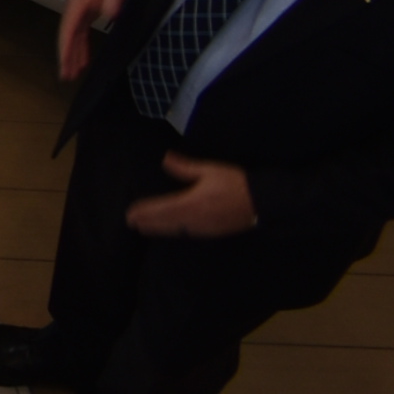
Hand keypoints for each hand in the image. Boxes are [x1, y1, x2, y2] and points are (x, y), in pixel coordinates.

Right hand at [53, 0, 132, 83]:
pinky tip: (83, 62)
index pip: (69, 30)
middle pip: (68, 38)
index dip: (65, 47)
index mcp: (77, 6)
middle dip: (66, 57)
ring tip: (71, 75)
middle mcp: (74, 13)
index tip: (64, 63)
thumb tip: (111, 15)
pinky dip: (81, 50)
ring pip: (73, 39)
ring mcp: (79, 16)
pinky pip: (81, 37)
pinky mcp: (86, 18)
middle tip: (65, 77)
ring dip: (72, 56)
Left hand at [124, 151, 259, 238]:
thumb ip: (185, 167)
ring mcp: (204, 228)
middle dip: (148, 222)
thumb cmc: (236, 183)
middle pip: (166, 222)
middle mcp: (195, 219)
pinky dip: (174, 232)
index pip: (162, 209)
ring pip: (176, 230)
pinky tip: (171, 230)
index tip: (131, 213)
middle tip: (131, 223)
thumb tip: (165, 159)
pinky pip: (188, 233)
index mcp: (192, 203)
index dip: (145, 211)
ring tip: (144, 228)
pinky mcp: (213, 232)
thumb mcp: (210, 170)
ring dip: (159, 229)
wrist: (263, 203)